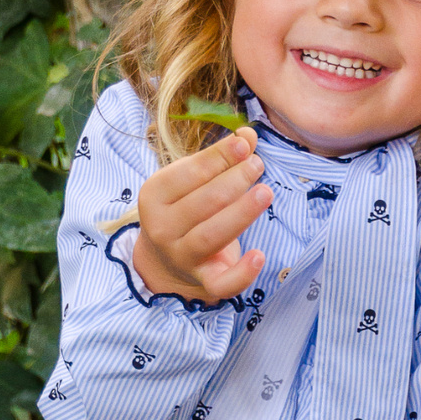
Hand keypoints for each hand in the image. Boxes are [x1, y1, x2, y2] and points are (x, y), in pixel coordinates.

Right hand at [132, 126, 273, 302]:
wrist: (167, 260)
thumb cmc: (186, 208)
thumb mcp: (194, 180)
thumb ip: (220, 156)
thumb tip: (248, 135)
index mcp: (155, 196)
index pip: (189, 174)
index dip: (218, 157)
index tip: (244, 144)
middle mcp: (163, 228)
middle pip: (204, 202)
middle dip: (234, 180)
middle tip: (257, 165)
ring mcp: (182, 256)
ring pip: (212, 236)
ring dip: (241, 213)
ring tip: (265, 192)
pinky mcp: (203, 281)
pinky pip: (221, 283)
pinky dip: (241, 273)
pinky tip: (259, 255)